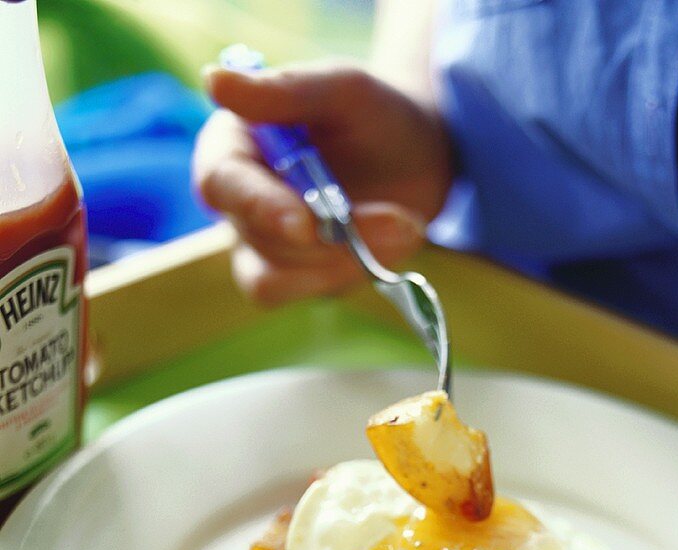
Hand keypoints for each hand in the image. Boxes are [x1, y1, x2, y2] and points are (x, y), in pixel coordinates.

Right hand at [193, 63, 453, 304]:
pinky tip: (393, 242)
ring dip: (342, 261)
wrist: (417, 158)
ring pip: (274, 280)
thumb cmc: (371, 115)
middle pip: (254, 239)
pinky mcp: (297, 277)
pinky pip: (308, 292)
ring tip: (404, 226)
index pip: (221, 183)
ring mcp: (262, 247)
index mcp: (233, 146)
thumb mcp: (341, 90)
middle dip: (326, 239)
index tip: (304, 224)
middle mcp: (237, 202)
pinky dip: (354, 274)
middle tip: (398, 220)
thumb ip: (284, 89)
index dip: (258, 207)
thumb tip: (215, 81)